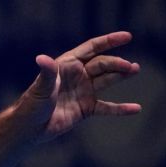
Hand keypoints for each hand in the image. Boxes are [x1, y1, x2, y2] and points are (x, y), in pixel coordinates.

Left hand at [16, 31, 141, 143]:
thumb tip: (41, 58)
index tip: (127, 37)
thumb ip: (46, 73)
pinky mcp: (86, 109)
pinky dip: (120, 108)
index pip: (91, 49)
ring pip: (107, 80)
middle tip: (131, 67)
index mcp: (67, 65)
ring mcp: (83, 92)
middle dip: (117, 64)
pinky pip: (106, 107)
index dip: (109, 41)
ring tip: (135, 70)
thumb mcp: (41, 88)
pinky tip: (135, 108)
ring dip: (121, 75)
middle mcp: (77, 76)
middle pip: (102, 65)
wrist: (29, 129)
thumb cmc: (31, 105)